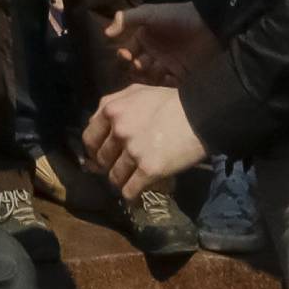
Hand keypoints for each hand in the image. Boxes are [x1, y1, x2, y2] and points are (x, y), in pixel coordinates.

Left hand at [84, 83, 205, 199]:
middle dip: (109, 166)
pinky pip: (130, 190)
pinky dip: (130, 195)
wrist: (199, 114)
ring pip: (114, 177)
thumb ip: (114, 104)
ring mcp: (132, 150)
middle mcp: (117, 130)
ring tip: (129, 182)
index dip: (94, 149)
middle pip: (102, 159)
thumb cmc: (169, 101)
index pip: (89, 137)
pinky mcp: (148, 169)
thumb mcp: (136, 92)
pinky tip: (135, 196)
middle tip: (118, 169)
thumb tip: (100, 121)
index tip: (101, 155)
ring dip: (120, 181)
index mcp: (110, 109)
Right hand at [105, 1, 220, 86]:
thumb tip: (106, 33)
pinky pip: (167, 84)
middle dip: (135, 67)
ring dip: (150, 74)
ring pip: (150, 77)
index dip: (124, 55)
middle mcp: (152, 53)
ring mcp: (166, 65)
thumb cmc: (174, 17)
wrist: (206, 25)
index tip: (125, 55)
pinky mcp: (180, 75)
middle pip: (136, 67)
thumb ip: (126, 19)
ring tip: (156, 66)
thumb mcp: (148, 13)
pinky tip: (166, 75)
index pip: (127, 51)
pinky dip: (164, 82)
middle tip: (139, 63)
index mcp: (143, 39)